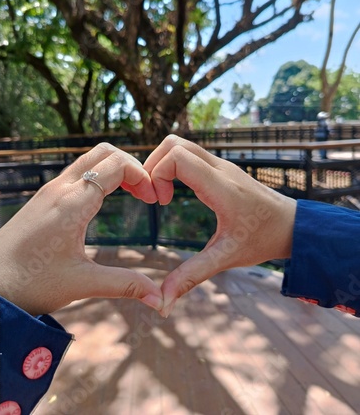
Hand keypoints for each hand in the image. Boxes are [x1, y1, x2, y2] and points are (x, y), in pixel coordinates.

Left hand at [0, 143, 162, 315]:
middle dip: (131, 165)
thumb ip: (125, 285)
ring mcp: (49, 190)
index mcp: (74, 202)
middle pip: (104, 151)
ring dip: (114, 168)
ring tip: (131, 194)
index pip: (117, 164)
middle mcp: (61, 188)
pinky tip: (103, 201)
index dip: (142, 175)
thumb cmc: (29, 283)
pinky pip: (76, 172)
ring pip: (89, 159)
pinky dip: (98, 175)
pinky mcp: (43, 198)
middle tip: (145, 193)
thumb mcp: (82, 284)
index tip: (154, 200)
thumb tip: (160, 300)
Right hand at [144, 135, 296, 316]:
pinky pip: (190, 154)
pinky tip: (175, 193)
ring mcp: (222, 165)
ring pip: (181, 145)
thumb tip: (163, 303)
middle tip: (154, 196)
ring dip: (163, 164)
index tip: (161, 202)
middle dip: (154, 165)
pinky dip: (174, 166)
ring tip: (162, 195)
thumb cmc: (263, 239)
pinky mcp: (222, 169)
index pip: (177, 157)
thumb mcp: (226, 258)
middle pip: (174, 143)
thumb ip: (192, 277)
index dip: (157, 174)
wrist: (293, 225)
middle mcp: (220, 169)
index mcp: (221, 187)